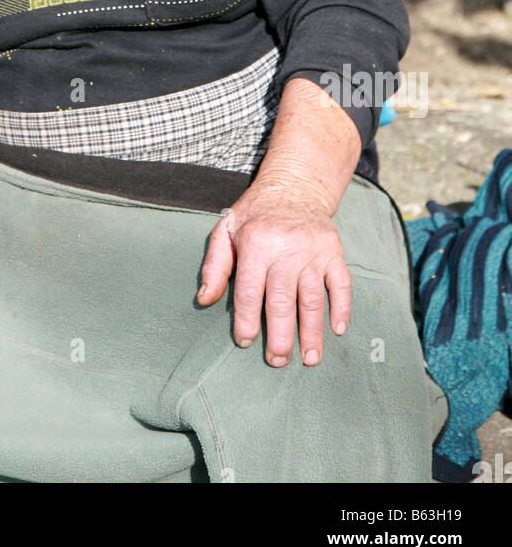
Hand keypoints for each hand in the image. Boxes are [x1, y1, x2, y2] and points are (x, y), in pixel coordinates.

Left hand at [196, 183, 350, 366]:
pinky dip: (341, 308)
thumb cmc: (255, 214)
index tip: (245, 342)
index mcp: (256, 244)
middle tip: (277, 361)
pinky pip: (341, 284)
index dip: (247, 321)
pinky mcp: (333, 251)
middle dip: (280, 336)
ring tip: (309, 359)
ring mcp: (313, 251)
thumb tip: (205, 299)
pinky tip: (337, 330)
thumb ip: (214, 265)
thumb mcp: (225, 230)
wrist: (294, 185)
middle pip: (283, 301)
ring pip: (312, 298)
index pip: (251, 291)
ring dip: (312, 332)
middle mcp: (286, 248)